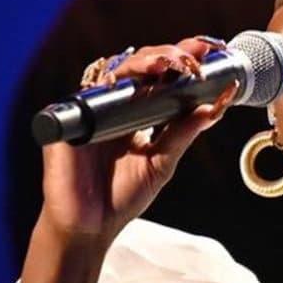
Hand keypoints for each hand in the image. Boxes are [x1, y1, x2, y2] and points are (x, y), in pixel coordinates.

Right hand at [36, 36, 235, 248]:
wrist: (89, 228)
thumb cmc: (121, 197)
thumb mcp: (160, 164)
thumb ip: (182, 135)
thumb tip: (213, 108)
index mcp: (138, 113)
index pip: (161, 77)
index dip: (182, 60)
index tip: (210, 54)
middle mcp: (115, 105)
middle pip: (141, 65)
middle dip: (170, 55)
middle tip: (193, 60)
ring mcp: (92, 108)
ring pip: (116, 69)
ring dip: (144, 61)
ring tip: (169, 64)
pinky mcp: (69, 119)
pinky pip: (88, 92)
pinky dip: (109, 84)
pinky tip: (127, 84)